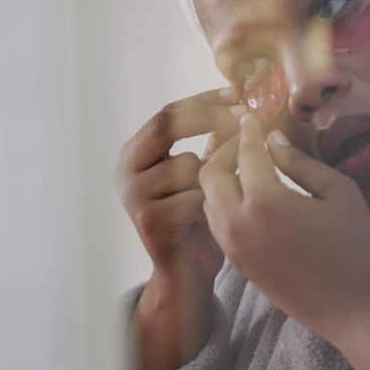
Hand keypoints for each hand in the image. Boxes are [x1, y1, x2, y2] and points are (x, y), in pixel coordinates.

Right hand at [116, 87, 241, 285]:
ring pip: (186, 163)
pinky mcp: (149, 222)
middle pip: (167, 125)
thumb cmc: (198, 217)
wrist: (185, 275)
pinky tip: (215, 217)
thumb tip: (241, 102)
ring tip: (223, 193)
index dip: (205, 100)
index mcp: (134, 153)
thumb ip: (213, 140)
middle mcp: (124, 171)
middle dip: (210, 117)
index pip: (168, 112)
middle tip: (244, 117)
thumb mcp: (204, 172)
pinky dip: (213, 203)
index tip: (239, 94)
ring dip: (215, 173)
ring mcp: (133, 197)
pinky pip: (194, 197)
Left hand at [199, 114, 369, 369]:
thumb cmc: (354, 247)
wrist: (353, 308)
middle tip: (243, 139)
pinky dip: (222, 201)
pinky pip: (216, 222)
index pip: (245, 152)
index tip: (252, 117)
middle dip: (223, 150)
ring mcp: (233, 247)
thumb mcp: (338, 192)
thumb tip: (273, 139)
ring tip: (242, 163)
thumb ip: (300, 162)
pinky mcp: (236, 264)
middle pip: (211, 173)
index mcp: (265, 202)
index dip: (249, 131)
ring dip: (219, 176)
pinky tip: (245, 194)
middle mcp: (238, 224)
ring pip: (207, 199)